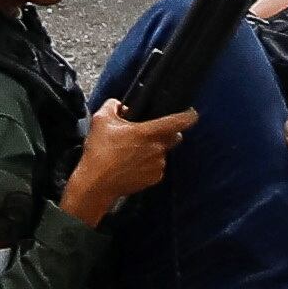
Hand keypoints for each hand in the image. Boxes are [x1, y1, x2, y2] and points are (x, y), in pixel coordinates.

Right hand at [60, 100, 193, 224]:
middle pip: (174, 137)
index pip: (179, 121)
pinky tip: (132, 164)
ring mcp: (158, 165)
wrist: (96, 183)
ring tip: (132, 152)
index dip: (189, 115)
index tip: (192, 113)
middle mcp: (158, 149)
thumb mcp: (101, 120)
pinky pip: (157, 166)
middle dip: (166, 133)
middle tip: (149, 133)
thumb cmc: (99, 152)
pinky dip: (148, 164)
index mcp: (149, 132)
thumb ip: (113, 105)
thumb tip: (120, 105)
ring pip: (163, 152)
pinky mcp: (155, 178)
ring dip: (153, 150)